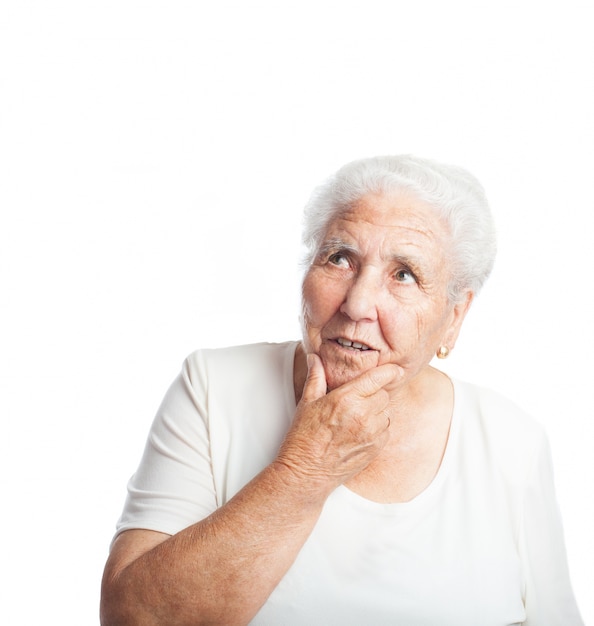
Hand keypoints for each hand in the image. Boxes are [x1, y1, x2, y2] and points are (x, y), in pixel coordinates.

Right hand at [276, 353, 401, 492]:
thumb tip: (315, 358)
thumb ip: (316, 377)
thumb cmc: (304, 437)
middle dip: (374, 393)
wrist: (307, 473)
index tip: (395, 369)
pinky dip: (378, 427)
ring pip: (387, 412)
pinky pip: (386, 430)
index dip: (389, 371)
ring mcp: (371, 433)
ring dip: (378, 411)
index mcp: (345, 398)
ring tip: (358, 416)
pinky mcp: (375, 448)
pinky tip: (360, 430)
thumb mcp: (307, 402)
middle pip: (384, 394)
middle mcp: (362, 414)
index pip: (378, 378)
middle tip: (358, 399)